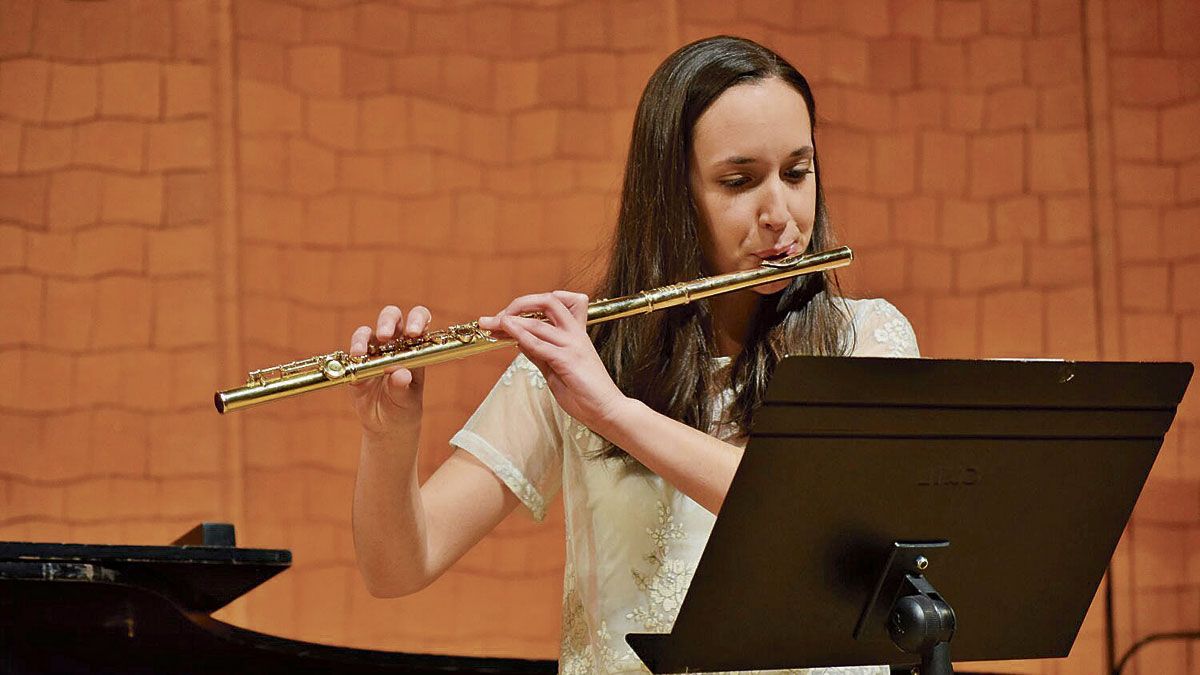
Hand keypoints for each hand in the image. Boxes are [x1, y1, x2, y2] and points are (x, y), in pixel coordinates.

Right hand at [347, 305, 431, 439]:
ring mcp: (375, 352)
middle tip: (385, 335)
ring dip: (364, 337)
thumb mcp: (407, 402)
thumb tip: (401, 374)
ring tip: (361, 352)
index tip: (413, 332)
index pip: (419, 322)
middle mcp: (395, 345)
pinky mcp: (357, 363)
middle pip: (392, 317)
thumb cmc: (403, 410)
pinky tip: (355, 359)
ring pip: (369, 332)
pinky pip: (354, 350)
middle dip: (388, 321)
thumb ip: (403, 388)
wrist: (385, 427)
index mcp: (415, 349)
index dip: (417, 320)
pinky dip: (354, 351)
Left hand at [479, 291, 629, 432]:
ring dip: (510, 321)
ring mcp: (573, 345)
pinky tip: (507, 331)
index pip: (558, 303)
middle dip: (519, 304)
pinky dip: (520, 335)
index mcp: (576, 333)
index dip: (532, 304)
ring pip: (538, 323)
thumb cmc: (585, 393)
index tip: (508, 316)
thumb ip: (540, 354)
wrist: (607, 411)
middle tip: (496, 317)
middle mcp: (575, 334)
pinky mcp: (568, 360)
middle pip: (548, 301)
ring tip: (491, 323)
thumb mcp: (556, 369)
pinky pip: (540, 344)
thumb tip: (520, 341)